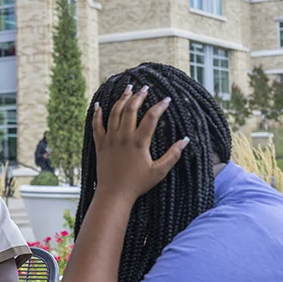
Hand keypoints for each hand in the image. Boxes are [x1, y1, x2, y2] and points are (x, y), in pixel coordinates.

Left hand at [93, 84, 188, 204]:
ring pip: (114, 113)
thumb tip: (186, 140)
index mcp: (138, 143)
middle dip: (138, 96)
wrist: (114, 194)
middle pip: (130, 110)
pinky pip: (96, 125)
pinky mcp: (100, 144)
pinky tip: (99, 105)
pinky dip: (97, 114)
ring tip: (128, 89)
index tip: (167, 99)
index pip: (151, 118)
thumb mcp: (159, 172)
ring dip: (121, 99)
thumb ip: (173, 155)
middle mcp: (123, 137)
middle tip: (145, 87)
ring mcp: (110, 140)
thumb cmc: (138, 184)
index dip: (160, 106)